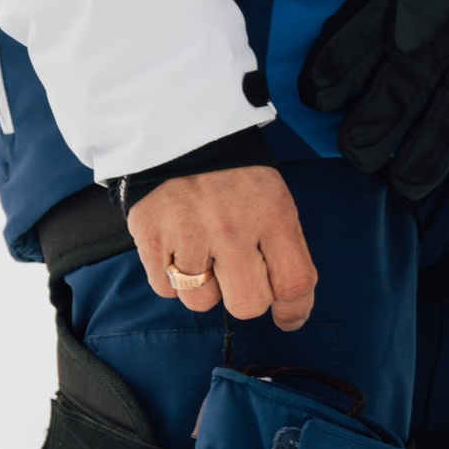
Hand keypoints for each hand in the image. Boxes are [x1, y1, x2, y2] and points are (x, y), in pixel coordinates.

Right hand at [129, 166, 315, 328]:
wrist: (178, 132)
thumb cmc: (234, 174)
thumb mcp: (273, 198)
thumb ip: (283, 247)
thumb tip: (289, 305)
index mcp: (271, 215)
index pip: (294, 283)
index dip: (296, 310)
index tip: (289, 317)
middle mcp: (232, 228)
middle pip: (249, 304)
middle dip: (247, 298)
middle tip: (240, 276)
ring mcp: (189, 235)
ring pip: (203, 302)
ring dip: (205, 288)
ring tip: (204, 253)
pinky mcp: (151, 240)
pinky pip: (167, 290)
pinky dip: (173, 279)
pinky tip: (179, 249)